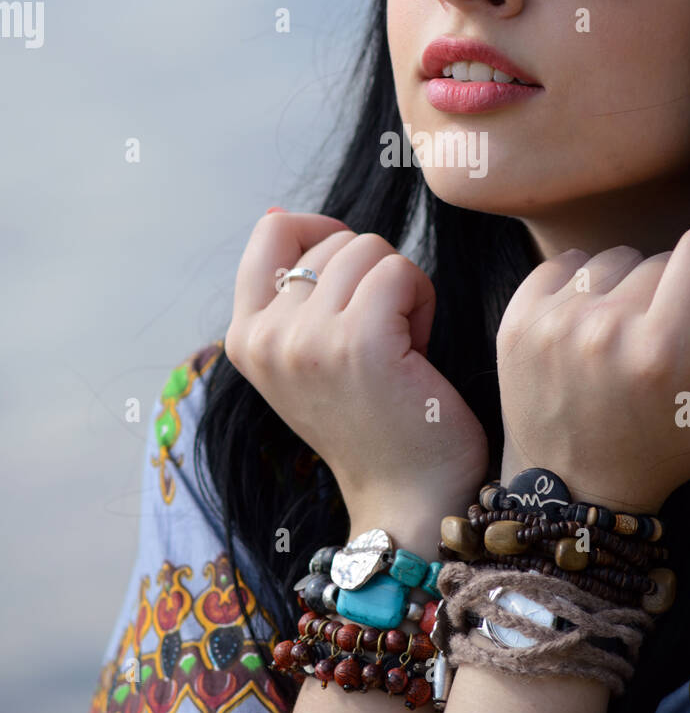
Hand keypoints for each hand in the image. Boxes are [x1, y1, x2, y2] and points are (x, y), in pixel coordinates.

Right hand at [224, 211, 488, 521]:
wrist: (407, 500)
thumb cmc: (372, 421)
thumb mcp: (307, 357)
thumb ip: (290, 296)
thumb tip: (278, 212)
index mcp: (244, 340)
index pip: (271, 233)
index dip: (322, 235)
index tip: (353, 283)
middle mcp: (266, 340)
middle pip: (333, 240)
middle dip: (371, 275)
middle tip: (384, 337)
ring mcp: (309, 341)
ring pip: (369, 248)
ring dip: (400, 287)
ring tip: (402, 344)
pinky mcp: (360, 343)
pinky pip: (400, 271)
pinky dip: (422, 300)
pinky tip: (421, 348)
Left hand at [496, 227, 689, 513]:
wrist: (574, 488)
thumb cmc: (667, 443)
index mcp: (662, 352)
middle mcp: (602, 331)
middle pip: (660, 256)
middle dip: (670, 292)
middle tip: (658, 347)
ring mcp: (552, 323)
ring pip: (614, 257)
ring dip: (624, 289)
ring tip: (622, 343)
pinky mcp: (517, 319)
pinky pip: (567, 262)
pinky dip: (583, 288)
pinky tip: (585, 333)